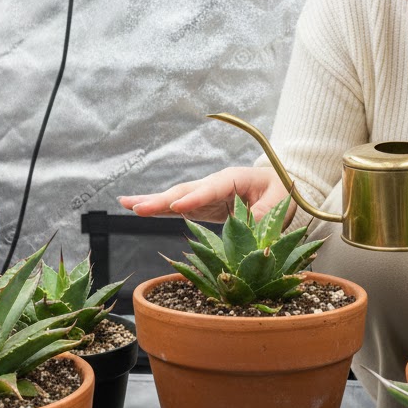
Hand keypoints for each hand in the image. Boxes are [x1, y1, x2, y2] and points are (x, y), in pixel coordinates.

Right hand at [118, 167, 292, 223]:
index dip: (195, 198)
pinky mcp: (202, 205)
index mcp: (235, 179)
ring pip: (175, 197)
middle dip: (161, 199)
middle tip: (136, 207)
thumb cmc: (282, 193)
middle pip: (185, 191)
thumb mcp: (280, 203)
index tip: (176, 206)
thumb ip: (263, 215)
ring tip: (125, 203)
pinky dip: (158, 208)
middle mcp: (215, 184)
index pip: (212, 189)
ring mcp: (206, 194)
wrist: (279, 188)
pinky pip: (177, 206)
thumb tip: (244, 229)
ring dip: (151, 201)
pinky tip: (138, 209)